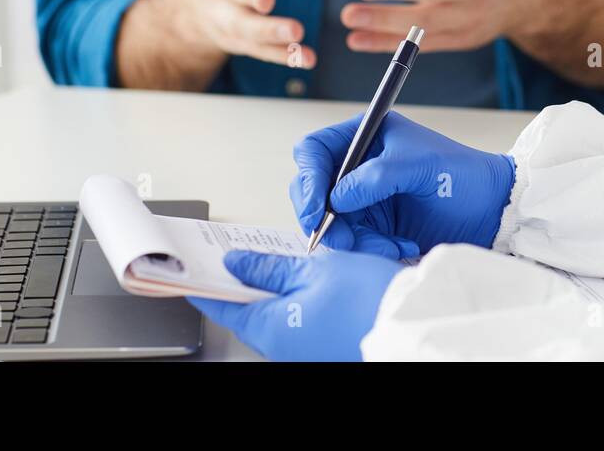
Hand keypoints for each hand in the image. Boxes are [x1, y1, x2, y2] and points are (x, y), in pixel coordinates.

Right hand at [182, 0, 323, 67]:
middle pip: (235, 15)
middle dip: (260, 24)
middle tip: (291, 28)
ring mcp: (229, 20)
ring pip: (248, 37)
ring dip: (275, 42)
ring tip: (301, 43)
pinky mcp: (244, 40)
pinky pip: (262, 52)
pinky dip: (284, 56)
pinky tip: (307, 58)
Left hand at [189, 249, 402, 361]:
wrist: (412, 324)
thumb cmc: (369, 298)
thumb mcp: (314, 269)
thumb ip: (269, 268)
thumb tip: (237, 264)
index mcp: (271, 329)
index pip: (223, 307)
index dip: (206, 284)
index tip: (191, 270)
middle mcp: (283, 348)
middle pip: (248, 310)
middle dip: (242, 280)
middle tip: (235, 253)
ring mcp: (304, 350)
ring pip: (274, 314)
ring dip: (270, 287)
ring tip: (273, 259)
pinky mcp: (323, 347)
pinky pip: (296, 321)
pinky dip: (292, 298)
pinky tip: (301, 278)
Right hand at [291, 111, 515, 256]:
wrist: (492, 211)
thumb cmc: (463, 174)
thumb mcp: (419, 166)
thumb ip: (374, 178)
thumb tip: (334, 200)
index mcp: (365, 136)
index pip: (314, 151)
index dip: (307, 177)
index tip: (314, 207)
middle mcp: (358, 165)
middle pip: (312, 190)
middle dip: (323, 217)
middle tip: (342, 238)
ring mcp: (363, 198)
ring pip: (331, 223)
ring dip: (354, 240)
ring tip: (390, 245)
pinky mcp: (374, 226)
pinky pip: (353, 242)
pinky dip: (371, 250)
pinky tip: (401, 246)